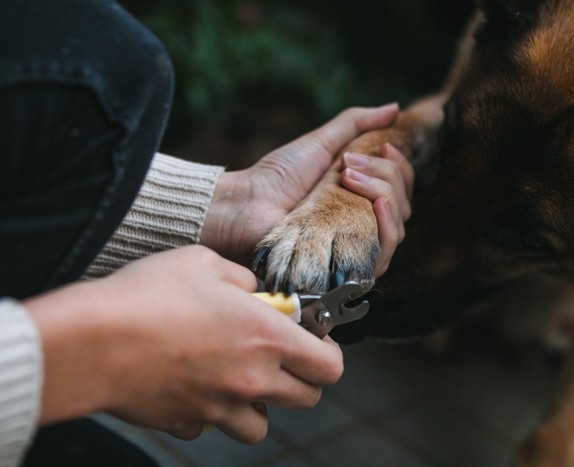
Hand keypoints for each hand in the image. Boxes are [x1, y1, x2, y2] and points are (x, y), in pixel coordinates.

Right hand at [25, 246, 342, 443]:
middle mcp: (252, 380)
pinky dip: (209, 413)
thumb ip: (243, 278)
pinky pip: (210, 426)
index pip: (329, 365)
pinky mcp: (186, 421)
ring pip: (261, 426)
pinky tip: (192, 387)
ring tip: (237, 379)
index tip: (314, 340)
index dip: (328, 352)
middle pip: (307, 399)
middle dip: (301, 379)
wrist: (92, 341)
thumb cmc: (150, 295)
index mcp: (267, 338)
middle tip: (279, 357)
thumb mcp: (205, 262)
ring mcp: (219, 407)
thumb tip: (254, 291)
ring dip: (259, 405)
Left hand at [200, 104, 401, 265]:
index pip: (401, 186)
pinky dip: (389, 226)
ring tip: (350, 179)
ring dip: (385, 194)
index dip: (399, 166)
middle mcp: (363, 223)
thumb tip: (395, 108)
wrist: (249, 206)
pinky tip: (379, 206)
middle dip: (385, 175)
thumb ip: (356, 124)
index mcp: (360, 196)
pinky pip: (386, 254)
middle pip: (402, 204)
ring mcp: (358, 247)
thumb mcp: (321, 142)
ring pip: (397, 226)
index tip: (383, 148)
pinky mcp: (350, 267)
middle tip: (347, 166)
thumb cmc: (278, 176)